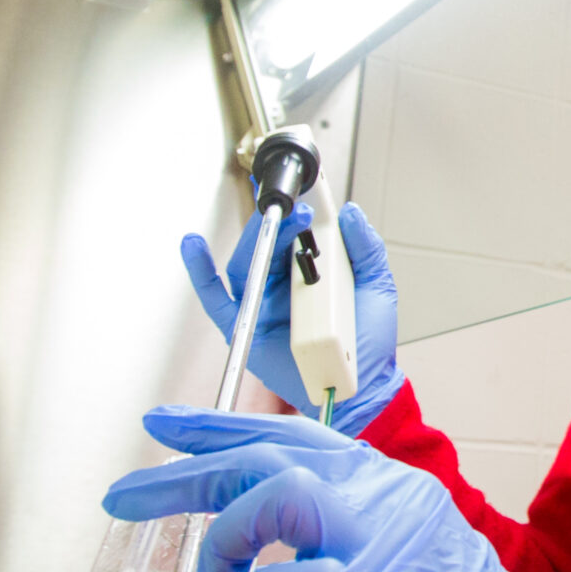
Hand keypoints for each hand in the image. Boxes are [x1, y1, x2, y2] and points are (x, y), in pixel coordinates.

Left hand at [103, 407, 538, 571]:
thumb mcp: (389, 550)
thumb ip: (330, 530)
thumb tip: (247, 524)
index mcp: (382, 482)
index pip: (293, 433)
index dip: (221, 426)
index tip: (164, 423)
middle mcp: (382, 494)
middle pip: (272, 455)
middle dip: (187, 473)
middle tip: (124, 495)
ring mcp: (378, 538)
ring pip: (282, 495)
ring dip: (231, 542)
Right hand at [183, 201, 403, 433]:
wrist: (362, 386)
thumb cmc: (368, 341)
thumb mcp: (377, 286)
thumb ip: (366, 249)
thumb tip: (351, 212)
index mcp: (311, 270)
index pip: (295, 232)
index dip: (293, 208)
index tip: (301, 184)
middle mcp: (282, 283)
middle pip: (267, 245)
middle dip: (278, 222)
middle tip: (296, 209)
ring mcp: (262, 304)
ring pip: (246, 264)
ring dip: (255, 240)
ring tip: (273, 222)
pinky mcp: (245, 328)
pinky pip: (216, 299)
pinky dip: (200, 273)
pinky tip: (193, 246)